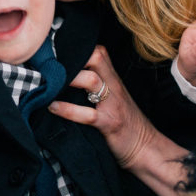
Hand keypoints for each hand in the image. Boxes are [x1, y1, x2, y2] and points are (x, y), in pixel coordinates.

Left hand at [48, 45, 187, 195]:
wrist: (146, 148)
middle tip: (50, 63)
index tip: (56, 51)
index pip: (98, 52)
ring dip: (70, 79)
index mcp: (113, 80)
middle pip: (97, 57)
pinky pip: (88, 114)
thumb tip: (65, 78)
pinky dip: (68, 110)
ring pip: (93, 81)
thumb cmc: (126, 124)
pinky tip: (52, 107)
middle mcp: (114, 87)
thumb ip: (97, 86)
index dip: (78, 47)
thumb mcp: (114, 99)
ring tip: (49, 82)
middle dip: (74, 56)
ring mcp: (113, 105)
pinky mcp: (109, 124)